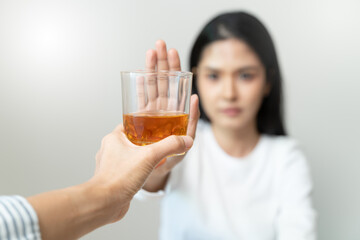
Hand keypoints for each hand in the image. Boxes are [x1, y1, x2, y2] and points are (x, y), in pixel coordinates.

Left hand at [92, 124, 193, 222]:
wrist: (105, 203)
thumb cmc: (119, 178)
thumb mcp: (150, 156)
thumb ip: (170, 146)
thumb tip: (185, 140)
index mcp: (114, 138)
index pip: (130, 124)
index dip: (144, 123)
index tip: (156, 125)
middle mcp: (109, 150)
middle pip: (131, 139)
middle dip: (146, 141)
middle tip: (159, 141)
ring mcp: (110, 164)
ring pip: (129, 155)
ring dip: (141, 156)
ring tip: (155, 158)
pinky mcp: (114, 178)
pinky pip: (127, 169)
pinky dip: (137, 170)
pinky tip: (146, 174)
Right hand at [142, 40, 199, 190]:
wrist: (152, 171)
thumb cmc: (171, 159)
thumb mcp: (185, 144)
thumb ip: (190, 124)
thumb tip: (195, 99)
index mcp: (177, 114)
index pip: (178, 86)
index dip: (176, 70)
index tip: (174, 54)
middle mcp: (165, 110)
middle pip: (164, 81)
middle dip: (163, 63)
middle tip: (161, 44)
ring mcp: (152, 113)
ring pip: (152, 86)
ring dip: (151, 69)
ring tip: (151, 52)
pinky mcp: (140, 118)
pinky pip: (140, 99)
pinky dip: (140, 86)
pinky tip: (139, 74)